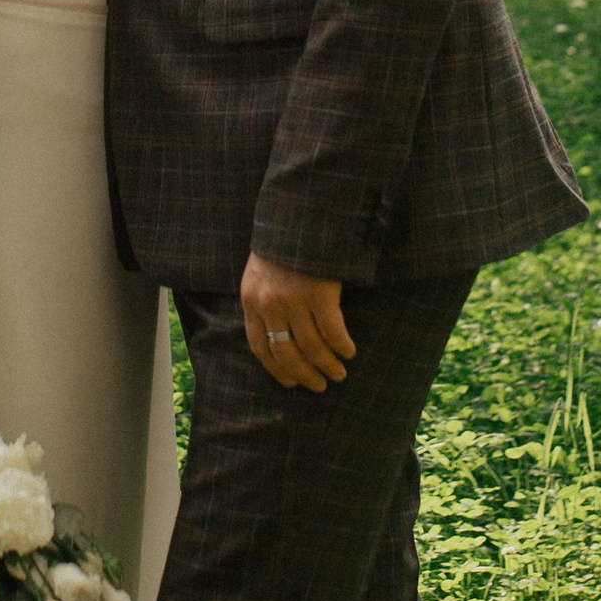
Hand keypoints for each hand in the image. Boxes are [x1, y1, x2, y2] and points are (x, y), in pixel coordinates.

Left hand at [241, 255, 353, 392]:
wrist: (300, 214)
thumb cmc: (282, 243)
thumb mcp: (260, 272)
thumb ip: (263, 300)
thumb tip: (278, 334)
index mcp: (251, 300)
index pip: (259, 346)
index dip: (276, 369)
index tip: (291, 383)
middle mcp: (270, 304)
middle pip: (285, 352)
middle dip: (304, 374)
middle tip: (319, 385)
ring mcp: (294, 299)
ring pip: (311, 346)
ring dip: (327, 364)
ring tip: (339, 373)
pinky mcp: (320, 294)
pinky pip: (332, 331)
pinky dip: (341, 345)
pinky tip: (349, 351)